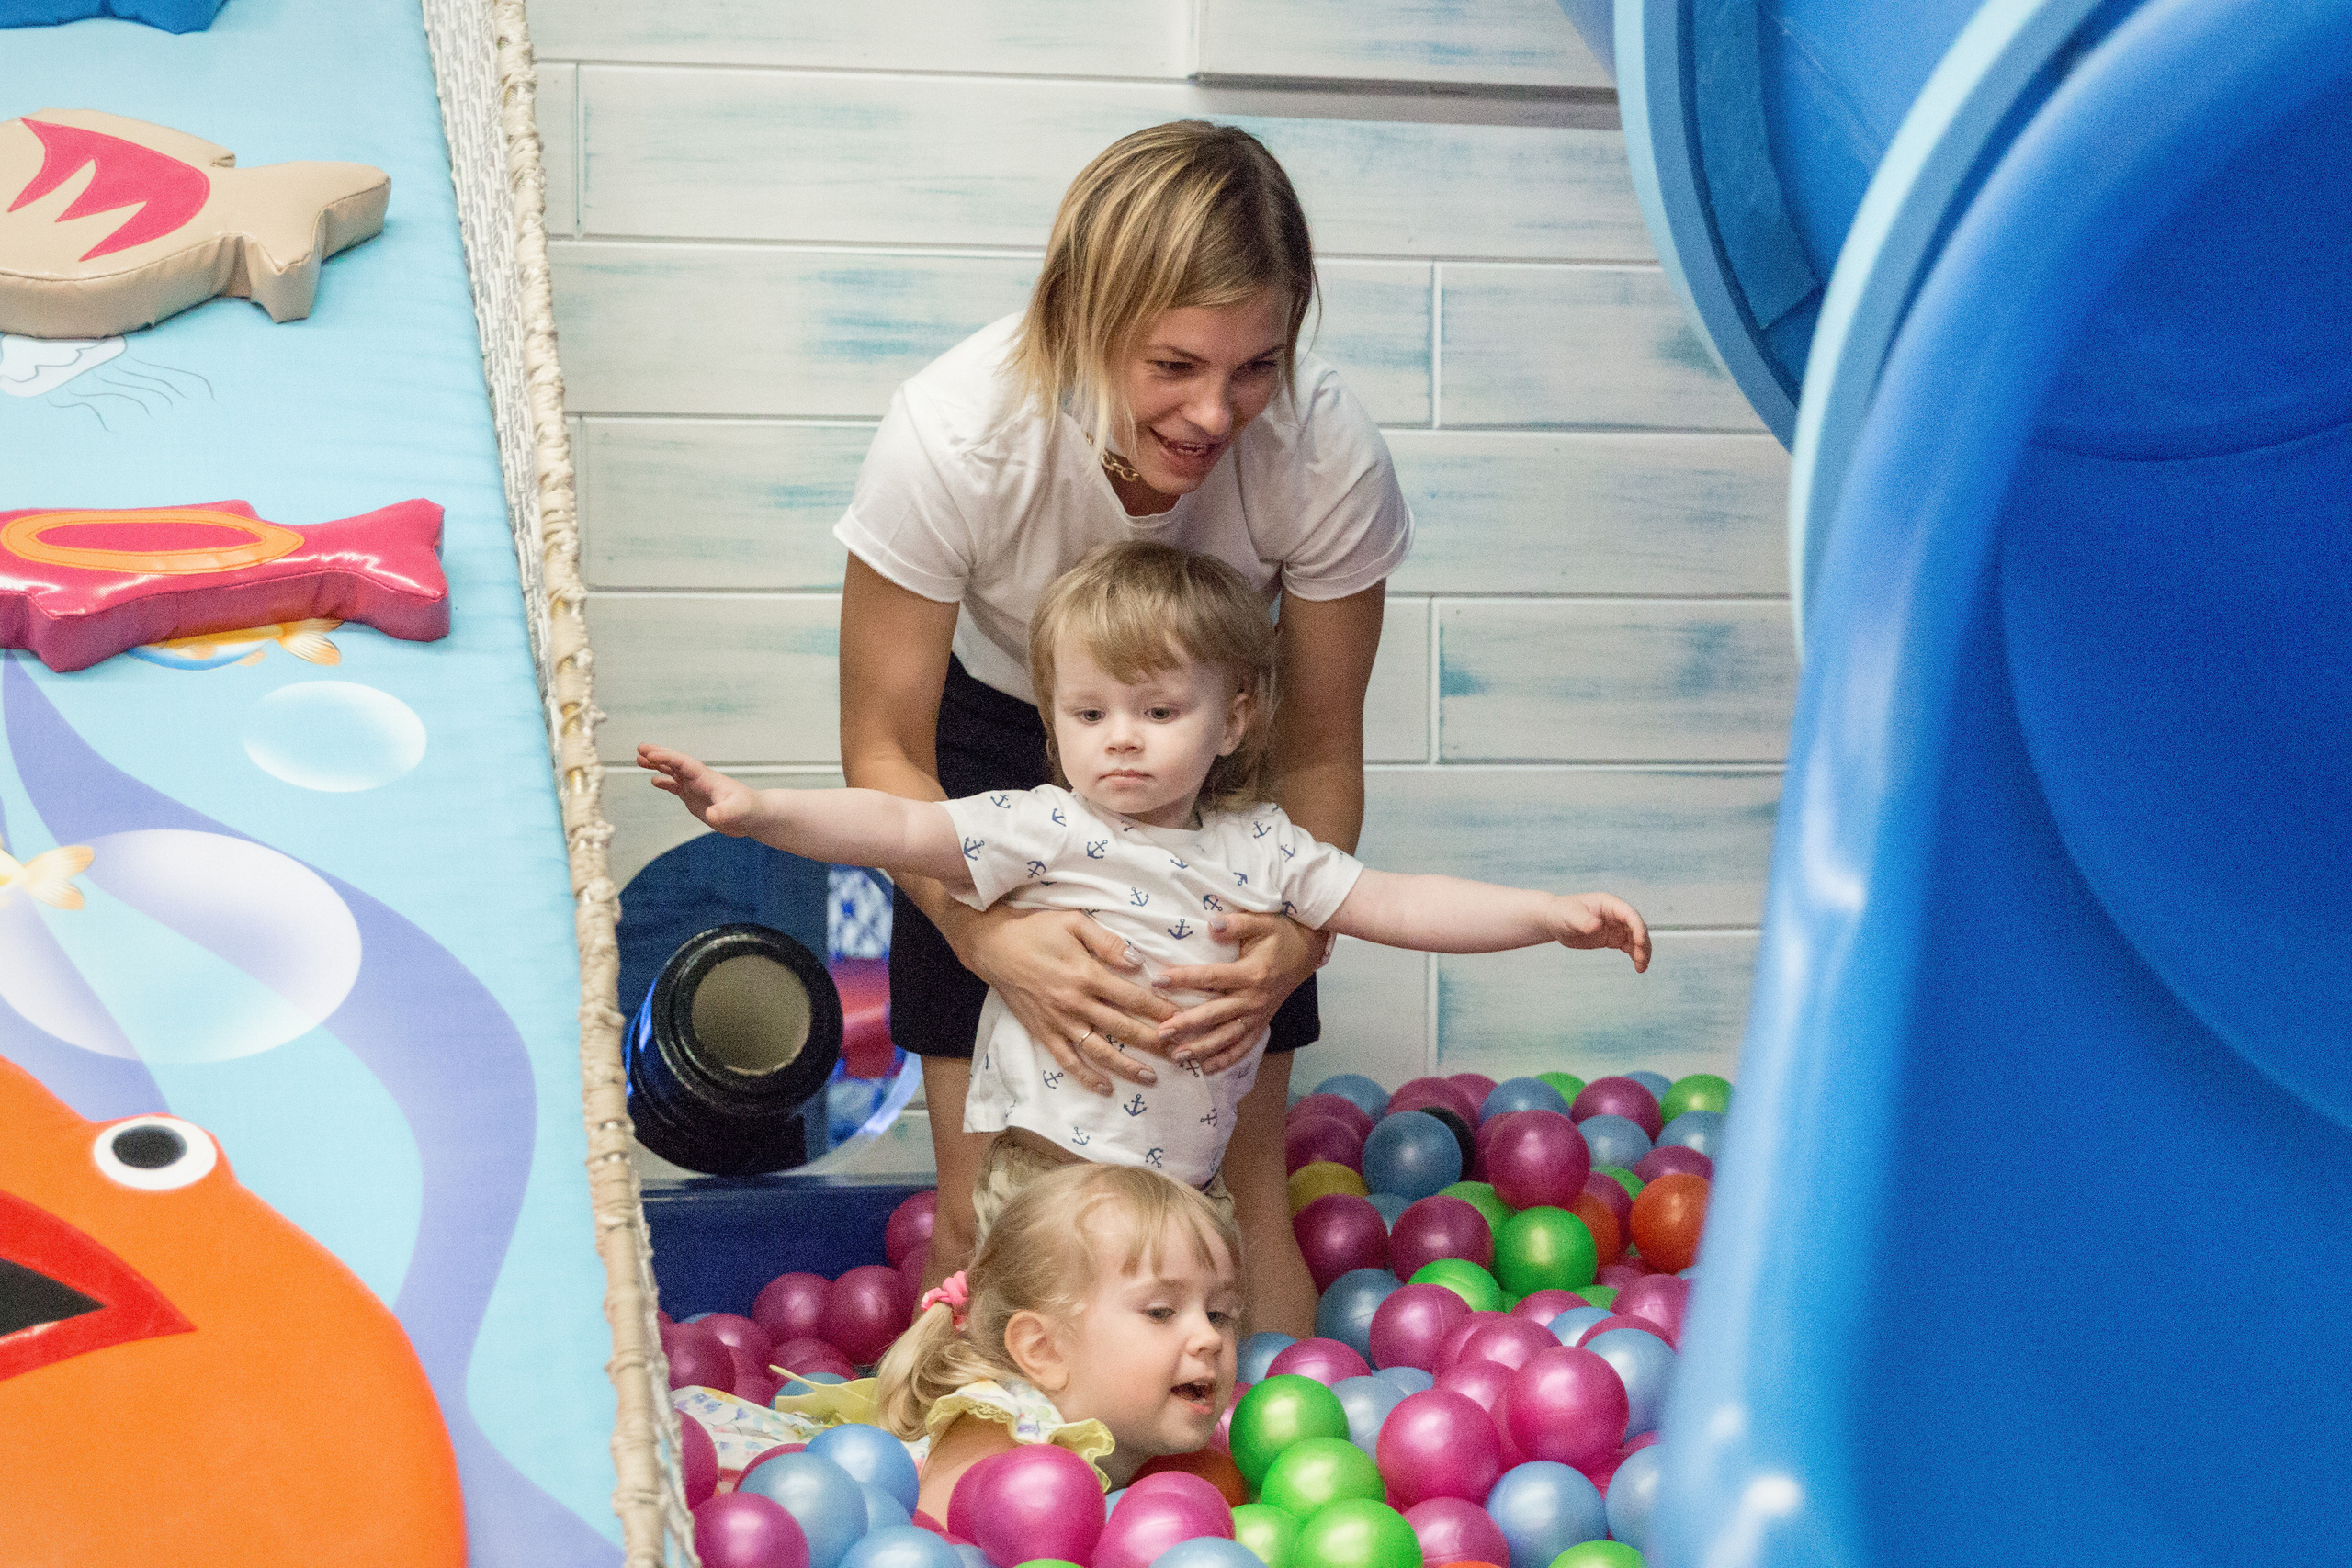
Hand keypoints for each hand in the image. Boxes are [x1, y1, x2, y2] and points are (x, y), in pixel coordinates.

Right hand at [637, 743, 760, 834]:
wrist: (756, 816)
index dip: (667, 758)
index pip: (684, 764)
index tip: (650, 753)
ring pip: (673, 772)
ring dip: (658, 765)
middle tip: (640, 748)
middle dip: (659, 755)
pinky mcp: (695, 798)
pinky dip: (665, 783)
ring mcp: (696, 788)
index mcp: (707, 778)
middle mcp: (699, 780)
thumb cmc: (749, 810)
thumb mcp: (737, 812)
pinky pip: (676, 787)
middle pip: (676, 763)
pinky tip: (654, 781)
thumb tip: (712, 815)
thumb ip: (725, 812)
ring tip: (638, 759)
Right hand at [960, 907, 1179, 1093]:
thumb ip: (1107, 942)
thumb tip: (1137, 962)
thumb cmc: (1036, 928)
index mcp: (1085, 974)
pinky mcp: (1043, 1032)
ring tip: (1151, 1078)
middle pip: (1122, 1027)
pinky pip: (1067, 1060)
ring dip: (1126, 1066)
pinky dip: (1086, 1077)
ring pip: (1099, 1050)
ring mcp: (1059, 1022)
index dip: (1159, 1009)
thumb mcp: (1074, 921)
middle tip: (1179, 1052)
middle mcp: (1075, 1003)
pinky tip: (1105, 1088)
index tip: (1181, 1018)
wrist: (993, 946)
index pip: (1132, 997)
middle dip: (1154, 1041)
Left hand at [1146, 910, 1317, 1075]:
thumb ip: (1237, 924)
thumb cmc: (1281, 934)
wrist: (1308, 951)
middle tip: (1161, 1033)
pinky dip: (1226, 1059)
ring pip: (1228, 1037)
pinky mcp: (1262, 1023)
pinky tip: (1205, 1069)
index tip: (1158, 981)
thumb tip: (1211, 925)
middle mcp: (1254, 998)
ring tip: (1176, 1056)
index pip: (1211, 977)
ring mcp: (1259, 1015)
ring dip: (1202, 1048)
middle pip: (1216, 1014)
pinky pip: (1244, 1047)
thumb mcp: (1263, 921)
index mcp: (1252, 973)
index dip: (1184, 979)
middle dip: (1187, 1024)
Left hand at [1551, 892, 1651, 971]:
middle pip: (1637, 928)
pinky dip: (1635, 955)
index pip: (1629, 915)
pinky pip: (1629, 946)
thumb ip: (1583, 921)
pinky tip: (1638, 967)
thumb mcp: (1570, 916)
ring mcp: (1616, 926)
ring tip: (1641, 968)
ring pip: (1636, 938)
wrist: (1554, 920)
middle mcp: (1616, 914)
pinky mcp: (1613, 938)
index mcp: (1609, 904)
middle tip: (1642, 961)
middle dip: (1643, 943)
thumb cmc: (1561, 913)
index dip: (1638, 927)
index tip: (1639, 943)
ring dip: (1642, 952)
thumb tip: (1596, 926)